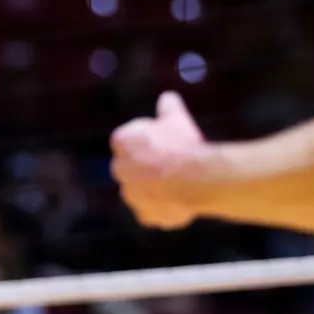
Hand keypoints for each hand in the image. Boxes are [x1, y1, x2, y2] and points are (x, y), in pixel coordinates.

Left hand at [109, 91, 206, 228]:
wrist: (194, 178)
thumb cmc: (183, 145)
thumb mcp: (177, 118)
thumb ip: (168, 106)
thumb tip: (167, 97)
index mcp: (121, 141)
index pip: (128, 140)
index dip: (148, 142)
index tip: (165, 143)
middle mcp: (119, 169)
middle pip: (132, 167)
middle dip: (147, 166)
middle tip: (172, 163)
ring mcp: (130, 195)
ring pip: (141, 192)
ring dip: (154, 188)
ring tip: (179, 183)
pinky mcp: (145, 216)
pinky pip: (153, 213)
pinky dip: (163, 209)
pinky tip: (180, 202)